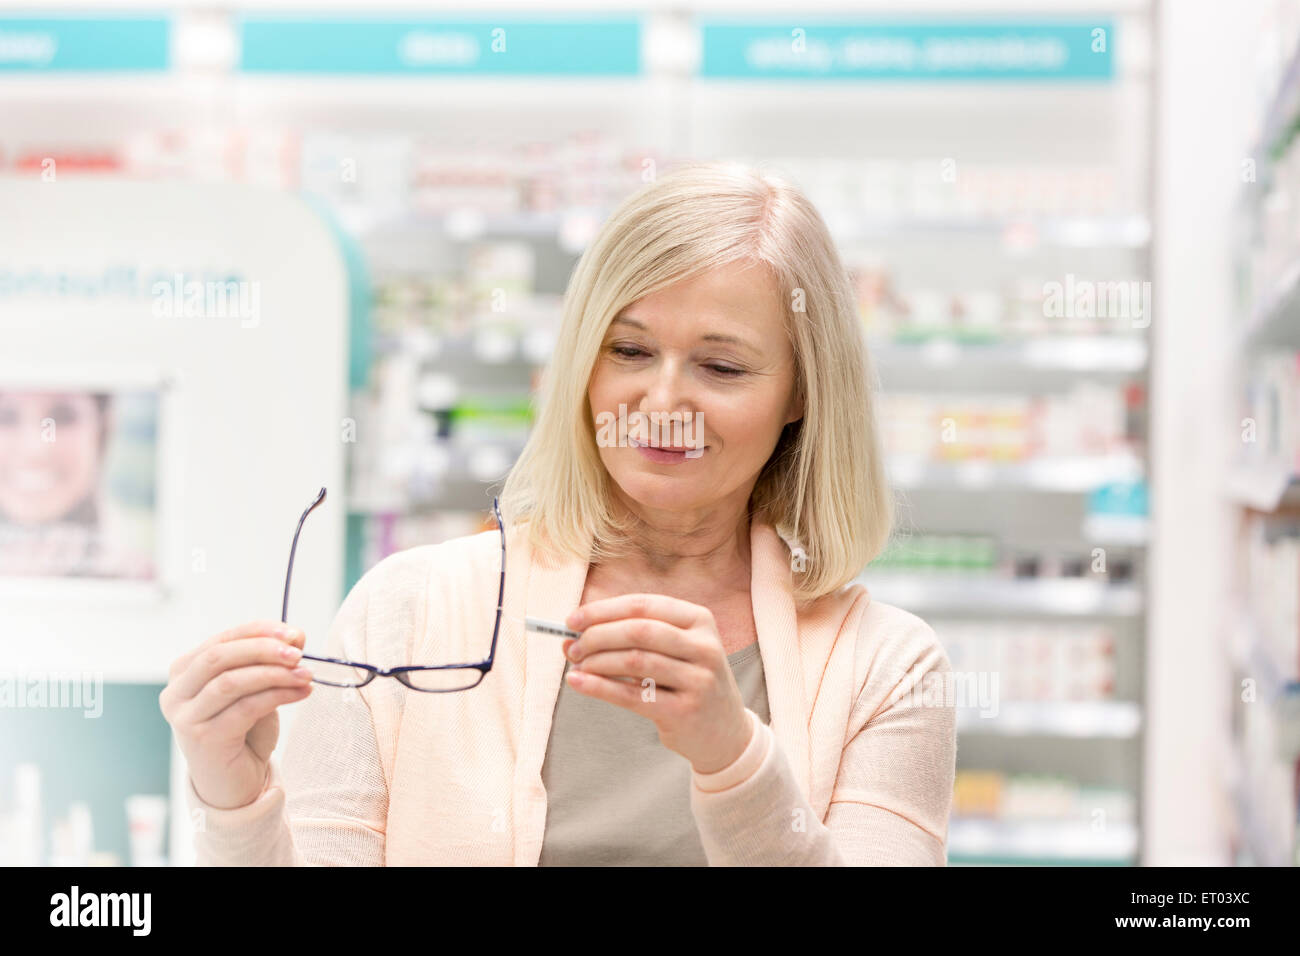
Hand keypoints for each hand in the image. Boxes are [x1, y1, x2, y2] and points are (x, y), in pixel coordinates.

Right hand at [159, 620, 313, 809]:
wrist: (234, 782)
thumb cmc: (243, 731)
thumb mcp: (257, 689)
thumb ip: (270, 661)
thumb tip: (297, 636)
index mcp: (184, 672)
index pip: (221, 640)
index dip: (258, 631)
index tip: (294, 633)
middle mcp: (176, 694)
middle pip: (219, 657)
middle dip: (263, 649)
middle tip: (298, 653)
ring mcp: (186, 718)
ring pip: (231, 682)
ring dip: (274, 674)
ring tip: (306, 674)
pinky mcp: (204, 739)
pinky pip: (246, 708)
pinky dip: (278, 695)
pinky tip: (301, 693)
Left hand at [562, 594, 753, 773]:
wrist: (725, 733)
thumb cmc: (688, 683)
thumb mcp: (672, 652)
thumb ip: (629, 639)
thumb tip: (572, 635)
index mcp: (699, 620)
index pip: (643, 605)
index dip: (603, 610)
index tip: (572, 620)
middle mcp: (704, 646)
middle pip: (638, 630)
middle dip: (597, 636)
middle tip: (573, 647)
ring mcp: (698, 680)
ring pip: (634, 661)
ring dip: (596, 662)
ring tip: (576, 666)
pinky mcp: (685, 711)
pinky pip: (632, 696)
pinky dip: (599, 687)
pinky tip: (578, 683)